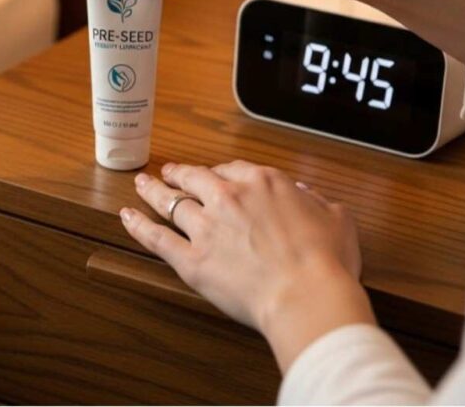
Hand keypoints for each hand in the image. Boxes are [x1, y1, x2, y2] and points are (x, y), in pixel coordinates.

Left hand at [120, 161, 375, 371]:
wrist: (306, 295)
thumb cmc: (326, 262)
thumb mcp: (337, 219)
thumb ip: (318, 202)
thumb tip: (307, 196)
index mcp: (263, 184)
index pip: (233, 169)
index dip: (220, 172)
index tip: (214, 174)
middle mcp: (229, 198)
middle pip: (195, 178)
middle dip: (180, 173)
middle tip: (169, 171)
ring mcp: (206, 228)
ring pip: (170, 202)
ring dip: (153, 191)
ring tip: (141, 184)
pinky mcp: (191, 259)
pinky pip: (156, 237)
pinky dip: (138, 225)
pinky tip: (127, 217)